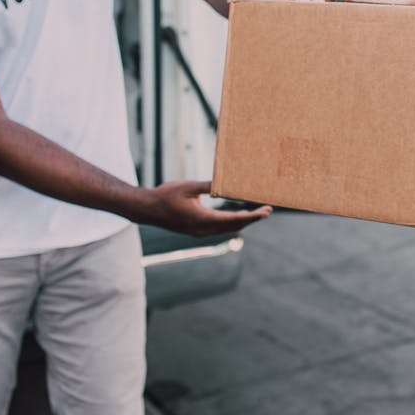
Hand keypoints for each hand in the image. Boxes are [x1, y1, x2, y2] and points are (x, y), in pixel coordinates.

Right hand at [141, 180, 271, 235]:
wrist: (147, 210)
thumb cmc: (165, 196)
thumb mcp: (188, 187)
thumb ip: (208, 186)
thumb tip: (224, 183)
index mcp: (203, 220)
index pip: (234, 219)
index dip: (252, 216)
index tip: (265, 212)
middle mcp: (203, 230)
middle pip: (234, 226)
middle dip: (251, 219)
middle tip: (267, 210)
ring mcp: (199, 232)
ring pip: (227, 229)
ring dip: (242, 222)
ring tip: (256, 214)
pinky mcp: (196, 230)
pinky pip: (218, 228)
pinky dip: (231, 222)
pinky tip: (236, 216)